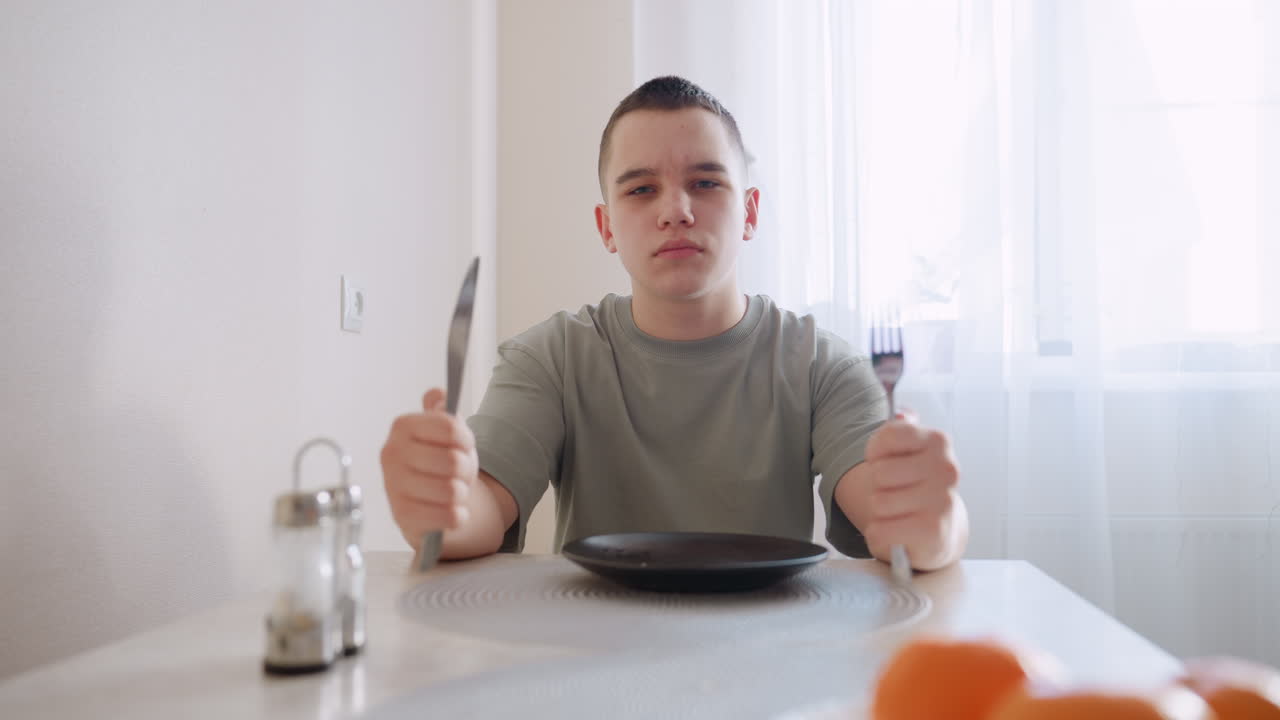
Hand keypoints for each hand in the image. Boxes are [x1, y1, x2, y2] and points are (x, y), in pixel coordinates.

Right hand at [381, 388, 478, 546]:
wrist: (429, 500)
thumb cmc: (439, 461)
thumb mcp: (445, 431)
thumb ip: (443, 411)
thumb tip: (438, 394)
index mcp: (403, 426)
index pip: (450, 428)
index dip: (466, 440)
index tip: (463, 445)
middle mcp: (391, 454)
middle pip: (453, 461)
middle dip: (466, 470)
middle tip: (459, 473)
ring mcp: (393, 486)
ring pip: (452, 490)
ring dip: (461, 493)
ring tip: (453, 491)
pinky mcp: (402, 516)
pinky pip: (448, 516)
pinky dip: (457, 515)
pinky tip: (450, 510)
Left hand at [861, 412, 963, 570]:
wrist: (941, 531)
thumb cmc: (917, 487)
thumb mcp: (908, 452)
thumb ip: (901, 429)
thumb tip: (901, 414)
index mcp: (938, 441)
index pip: (886, 437)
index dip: (876, 453)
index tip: (888, 462)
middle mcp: (947, 468)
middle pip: (879, 472)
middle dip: (879, 486)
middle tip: (897, 493)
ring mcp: (943, 501)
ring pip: (878, 502)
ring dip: (880, 512)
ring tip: (900, 513)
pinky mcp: (933, 531)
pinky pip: (880, 530)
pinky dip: (880, 534)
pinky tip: (898, 532)